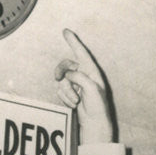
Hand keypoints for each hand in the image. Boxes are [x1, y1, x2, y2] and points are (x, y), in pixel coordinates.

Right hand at [55, 28, 115, 144]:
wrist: (94, 123)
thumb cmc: (97, 106)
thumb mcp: (91, 89)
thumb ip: (79, 78)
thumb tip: (68, 75)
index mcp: (92, 71)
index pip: (81, 53)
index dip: (73, 42)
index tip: (65, 31)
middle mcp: (84, 75)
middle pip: (65, 65)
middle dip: (61, 72)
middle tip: (58, 78)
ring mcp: (76, 84)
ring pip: (61, 80)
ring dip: (66, 92)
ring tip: (76, 101)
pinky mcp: (70, 92)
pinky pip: (60, 90)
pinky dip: (65, 98)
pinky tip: (74, 105)